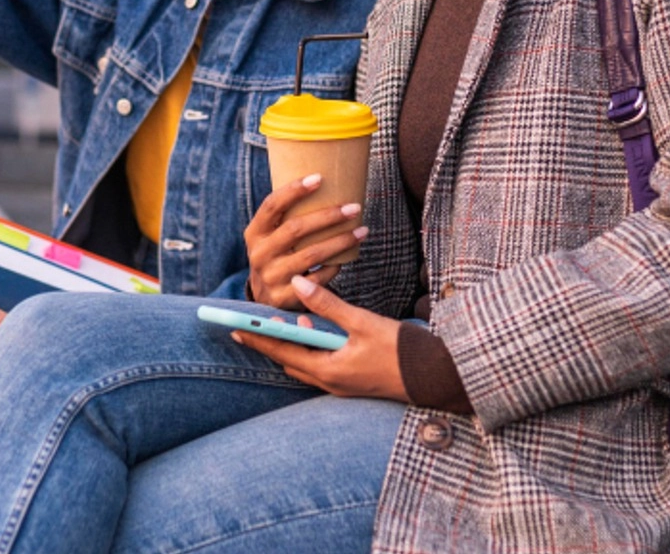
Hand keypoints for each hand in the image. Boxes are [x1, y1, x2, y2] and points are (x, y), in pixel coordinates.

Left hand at [232, 276, 406, 400]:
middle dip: (269, 341)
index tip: (232, 327)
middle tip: (249, 325)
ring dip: (291, 345)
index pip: (281, 351)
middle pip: (288, 360)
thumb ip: (328, 304)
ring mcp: (341, 385)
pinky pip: (319, 366)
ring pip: (304, 364)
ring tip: (282, 324)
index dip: (256, 337)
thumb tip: (299, 283)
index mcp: (328, 370)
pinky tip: (313, 332)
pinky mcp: (352, 382)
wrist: (436, 377)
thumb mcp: (362, 322)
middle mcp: (330, 382)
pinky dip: (310, 349)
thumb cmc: (401, 351)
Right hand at [244, 174, 366, 309]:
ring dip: (340, 241)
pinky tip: (348, 257)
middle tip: (354, 207)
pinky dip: (334, 266)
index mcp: (254, 233)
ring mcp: (271, 277)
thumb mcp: (271, 236)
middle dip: (328, 216)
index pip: (272, 205)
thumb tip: (323, 181)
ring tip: (362, 230)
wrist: (265, 297)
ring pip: (311, 255)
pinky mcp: (284, 297)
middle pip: (296, 229)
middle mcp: (259, 254)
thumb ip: (286, 216)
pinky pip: (317, 278)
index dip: (294, 190)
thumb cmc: (277, 255)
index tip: (319, 178)